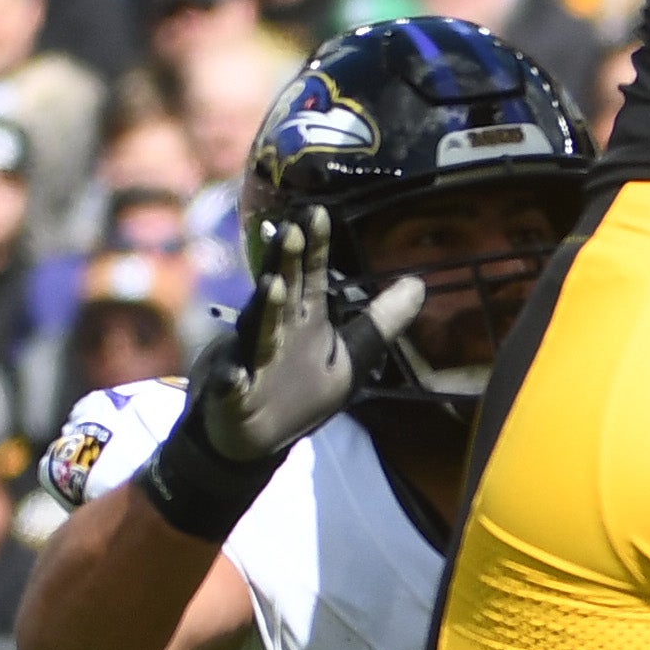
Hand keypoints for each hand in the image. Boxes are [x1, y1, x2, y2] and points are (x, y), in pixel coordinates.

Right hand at [187, 205, 417, 467]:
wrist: (253, 437)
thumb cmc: (302, 388)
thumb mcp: (351, 356)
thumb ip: (381, 321)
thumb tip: (419, 283)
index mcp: (304, 321)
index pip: (310, 276)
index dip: (314, 247)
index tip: (318, 213)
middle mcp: (276, 332)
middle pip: (282, 292)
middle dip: (286, 263)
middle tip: (291, 230)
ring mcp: (251, 361)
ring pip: (258, 332)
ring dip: (264, 309)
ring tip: (272, 285)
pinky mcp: (232, 395)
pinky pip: (231, 387)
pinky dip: (231, 381)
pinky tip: (233, 374)